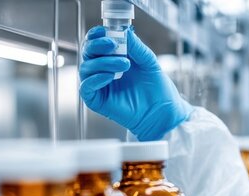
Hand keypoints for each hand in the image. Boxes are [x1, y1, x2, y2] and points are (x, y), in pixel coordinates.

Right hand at [79, 26, 192, 140]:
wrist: (162, 110)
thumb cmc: (155, 87)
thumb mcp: (148, 61)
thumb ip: (136, 47)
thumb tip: (124, 31)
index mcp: (111, 57)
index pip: (95, 42)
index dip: (96, 35)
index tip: (104, 30)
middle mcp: (101, 69)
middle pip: (87, 52)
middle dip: (98, 45)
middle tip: (114, 45)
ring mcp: (97, 85)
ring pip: (87, 68)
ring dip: (104, 62)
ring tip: (125, 64)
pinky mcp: (96, 100)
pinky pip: (86, 87)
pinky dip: (95, 79)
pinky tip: (110, 76)